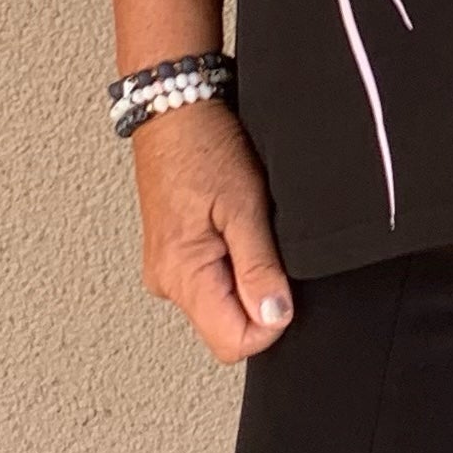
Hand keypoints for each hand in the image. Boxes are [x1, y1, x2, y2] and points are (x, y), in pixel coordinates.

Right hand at [130, 102, 292, 362]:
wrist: (174, 109)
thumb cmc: (204, 145)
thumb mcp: (246, 204)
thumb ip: (260, 267)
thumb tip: (274, 317)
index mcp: (182, 274)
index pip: (233, 343)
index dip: (270, 324)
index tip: (285, 284)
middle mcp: (167, 281)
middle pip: (227, 329)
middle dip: (258, 299)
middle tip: (266, 244)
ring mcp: (167, 269)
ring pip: (220, 306)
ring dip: (246, 278)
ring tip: (248, 227)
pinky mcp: (172, 255)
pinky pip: (210, 282)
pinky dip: (232, 264)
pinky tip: (235, 226)